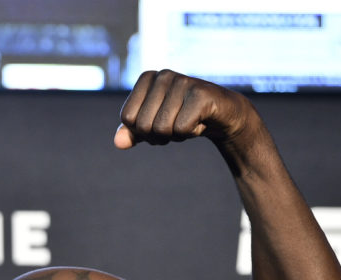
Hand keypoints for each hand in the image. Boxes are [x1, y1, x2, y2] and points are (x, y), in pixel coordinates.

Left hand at [113, 70, 254, 149]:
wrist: (222, 114)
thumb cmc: (183, 117)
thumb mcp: (153, 125)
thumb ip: (132, 132)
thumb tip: (118, 143)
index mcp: (147, 78)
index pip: (127, 118)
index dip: (142, 131)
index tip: (161, 121)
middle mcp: (163, 75)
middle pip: (143, 125)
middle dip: (159, 136)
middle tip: (177, 124)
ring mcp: (182, 81)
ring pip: (161, 129)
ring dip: (176, 135)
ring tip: (189, 121)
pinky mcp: (201, 93)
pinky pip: (182, 128)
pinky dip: (191, 133)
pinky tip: (201, 121)